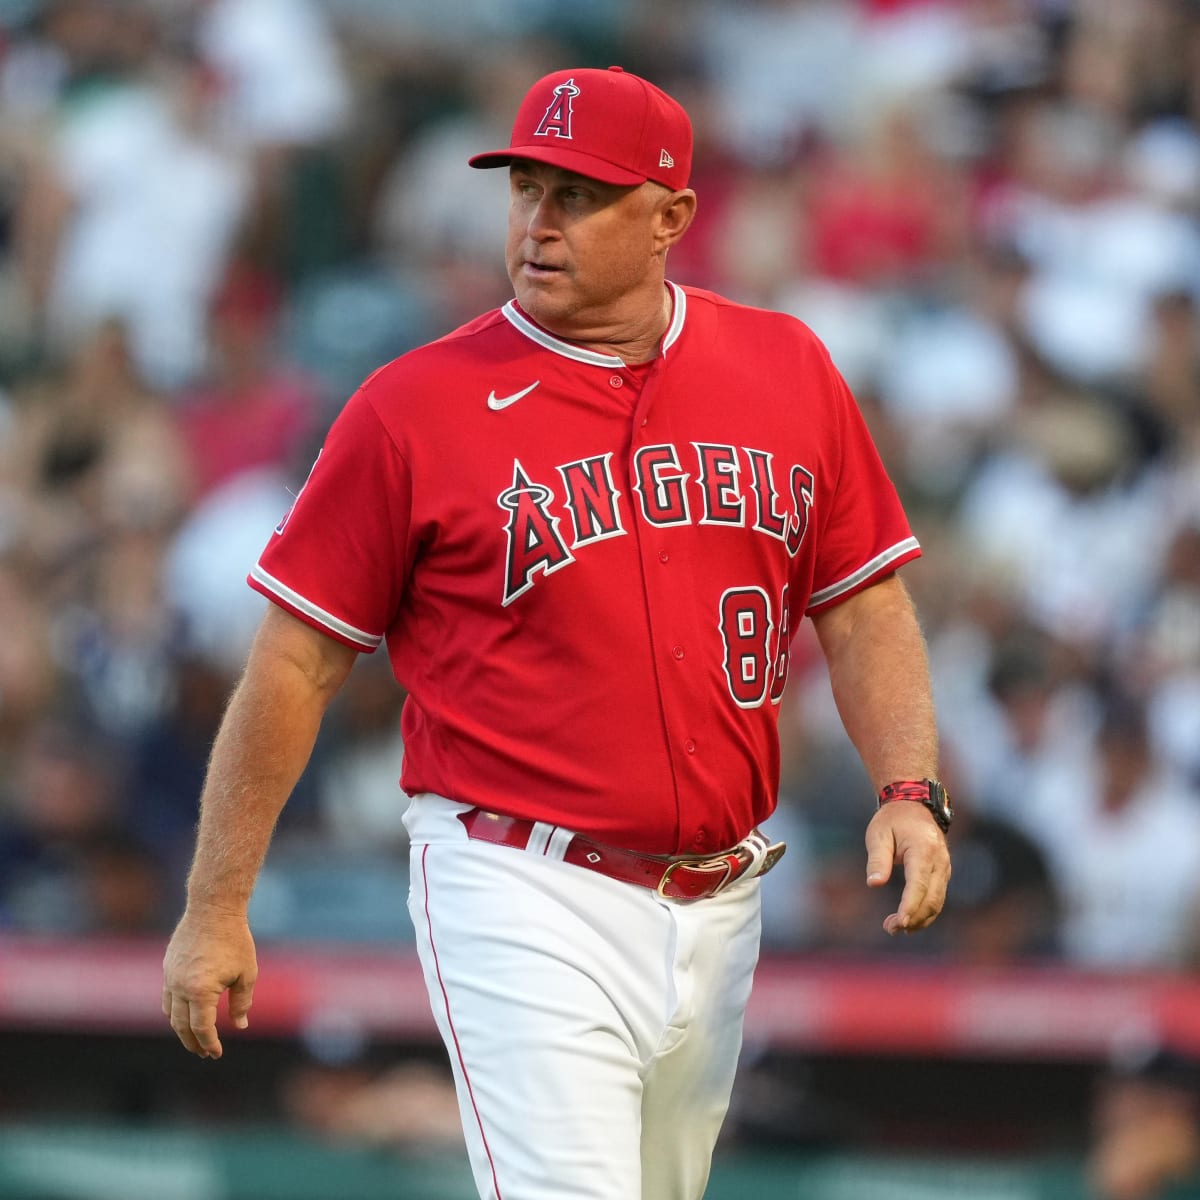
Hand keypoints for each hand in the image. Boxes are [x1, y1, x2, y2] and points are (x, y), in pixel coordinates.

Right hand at [162, 905, 257, 1058]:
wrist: (213, 908)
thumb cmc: (235, 940)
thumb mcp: (246, 972)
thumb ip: (242, 1002)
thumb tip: (240, 1025)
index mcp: (200, 991)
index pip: (202, 1028)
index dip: (209, 1043)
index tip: (216, 1053)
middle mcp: (180, 987)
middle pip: (182, 1026)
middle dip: (193, 1042)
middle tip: (204, 1053)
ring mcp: (170, 977)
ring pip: (170, 1013)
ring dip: (181, 1029)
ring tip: (194, 1038)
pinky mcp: (167, 967)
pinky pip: (167, 997)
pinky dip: (174, 1011)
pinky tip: (185, 1014)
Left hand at [864, 802, 950, 934]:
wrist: (913, 805)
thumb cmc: (892, 820)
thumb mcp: (878, 834)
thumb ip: (877, 860)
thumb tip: (874, 884)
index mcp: (923, 850)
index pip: (919, 884)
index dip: (910, 906)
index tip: (900, 922)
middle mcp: (939, 861)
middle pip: (932, 898)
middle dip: (913, 918)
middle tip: (890, 928)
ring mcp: (944, 868)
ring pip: (937, 902)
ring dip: (920, 919)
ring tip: (894, 928)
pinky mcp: (942, 873)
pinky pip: (937, 898)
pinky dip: (925, 912)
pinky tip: (909, 921)